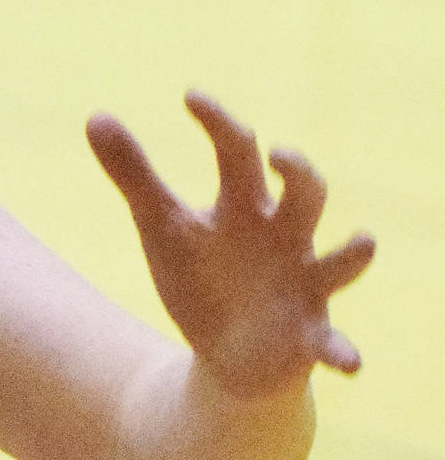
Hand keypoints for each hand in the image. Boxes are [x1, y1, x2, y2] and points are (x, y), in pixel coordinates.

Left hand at [88, 92, 372, 397]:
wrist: (226, 353)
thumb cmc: (201, 275)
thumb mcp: (162, 224)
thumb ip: (134, 173)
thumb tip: (94, 115)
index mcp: (246, 205)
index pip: (239, 152)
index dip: (220, 124)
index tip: (190, 97)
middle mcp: (285, 237)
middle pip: (305, 193)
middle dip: (300, 172)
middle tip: (278, 154)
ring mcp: (305, 285)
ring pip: (340, 263)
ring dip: (353, 254)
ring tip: (364, 241)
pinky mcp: (309, 335)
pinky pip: (333, 343)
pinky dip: (342, 351)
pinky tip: (349, 363)